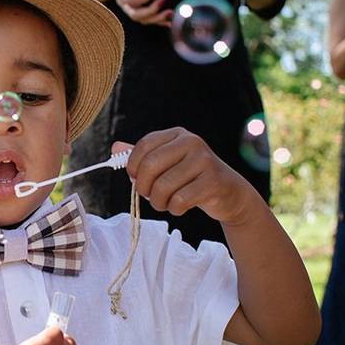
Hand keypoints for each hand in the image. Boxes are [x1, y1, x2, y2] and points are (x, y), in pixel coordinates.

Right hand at [110, 0, 172, 26]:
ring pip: (143, 20)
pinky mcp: (140, 13)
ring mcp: (133, 11)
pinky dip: (160, 22)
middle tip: (163, 1)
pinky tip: (170, 20)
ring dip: (157, 18)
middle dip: (151, 10)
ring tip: (170, 12)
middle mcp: (126, 5)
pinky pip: (150, 20)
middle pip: (136, 14)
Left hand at [113, 128, 256, 223]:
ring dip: (158, 202)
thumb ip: (142, 156)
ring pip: (163, 187)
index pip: (144, 146)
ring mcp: (204, 161)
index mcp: (178, 134)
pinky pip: (179, 200)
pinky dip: (174, 209)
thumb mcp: (168, 164)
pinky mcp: (212, 182)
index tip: (135, 179)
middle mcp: (192, 142)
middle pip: (150, 166)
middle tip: (148, 196)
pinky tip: (180, 207)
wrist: (229, 193)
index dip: (133, 166)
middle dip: (143, 188)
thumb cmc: (192, 178)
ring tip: (166, 203)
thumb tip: (114, 148)